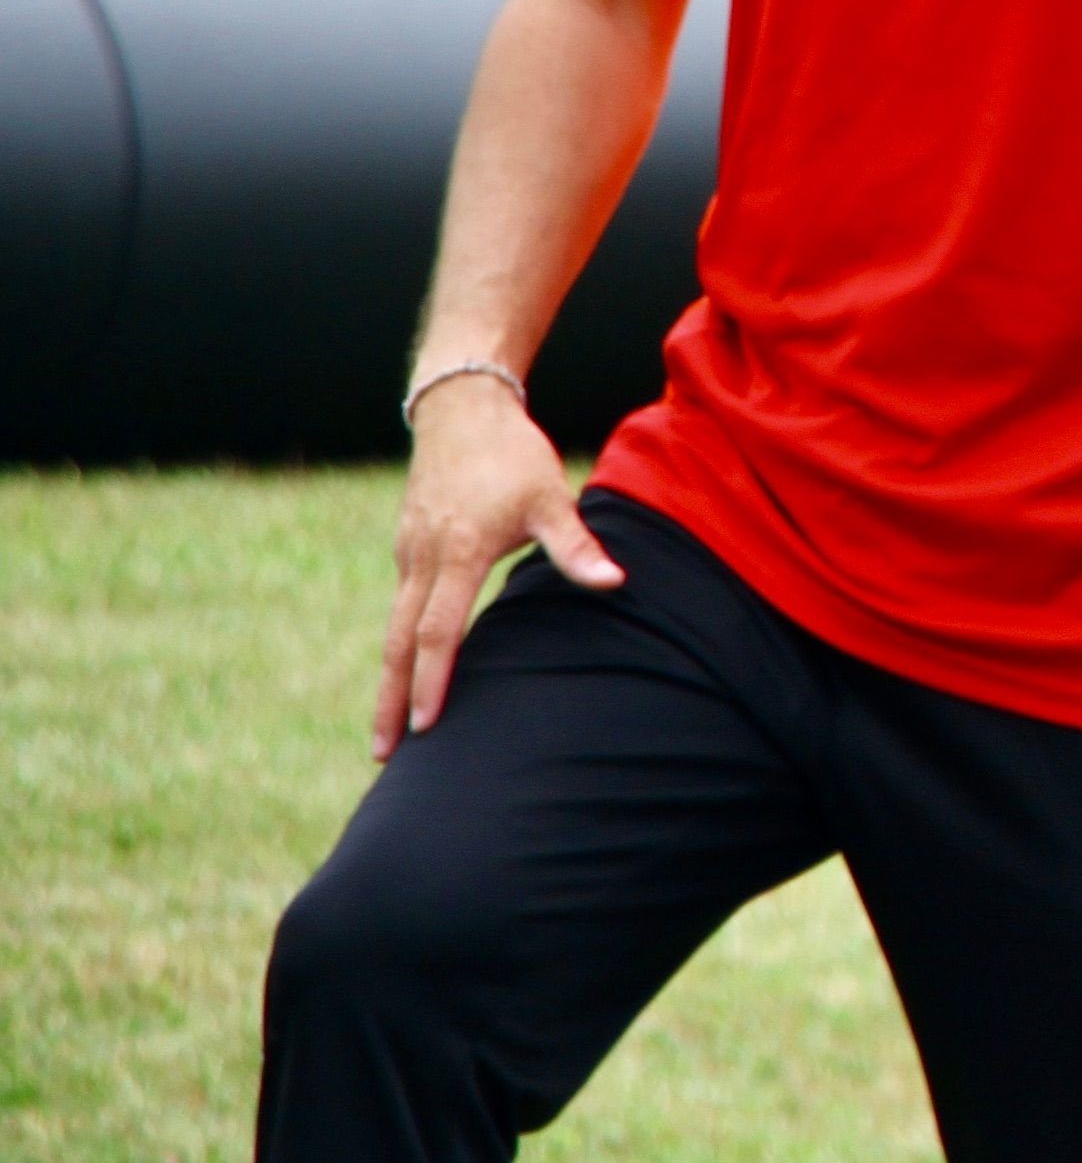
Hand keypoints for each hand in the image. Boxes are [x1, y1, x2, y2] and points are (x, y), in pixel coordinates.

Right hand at [373, 377, 621, 760]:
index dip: (433, 680)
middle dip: (391, 700)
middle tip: (385, 754)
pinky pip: (399, 605)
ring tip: (390, 727)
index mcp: (457, 554)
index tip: (426, 727)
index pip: (438, 632)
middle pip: (397, 644)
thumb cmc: (512, 454)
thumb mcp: (551, 497)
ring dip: (389, 677)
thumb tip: (616, 582)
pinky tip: (404, 669)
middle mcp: (422, 560)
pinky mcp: (406, 546)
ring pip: (392, 627)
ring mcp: (408, 553)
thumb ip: (576, 546)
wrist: (461, 408)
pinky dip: (397, 644)